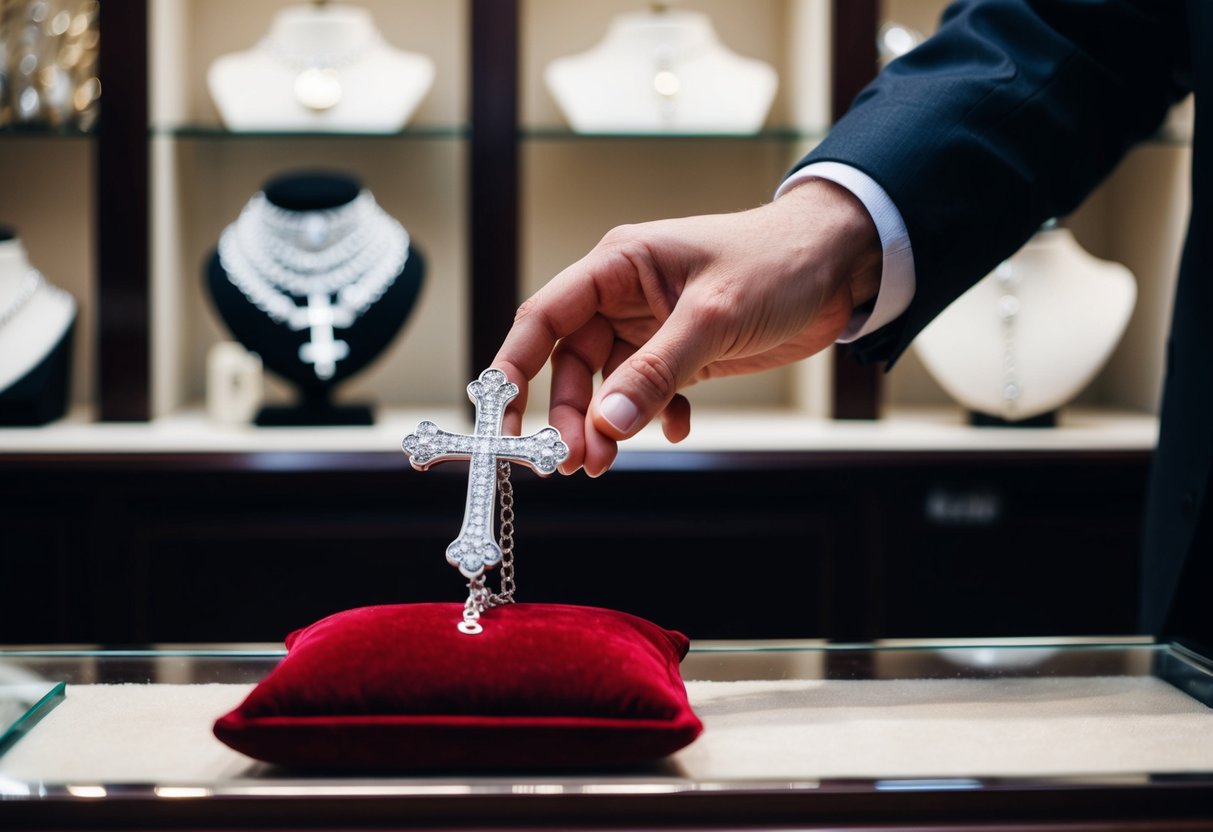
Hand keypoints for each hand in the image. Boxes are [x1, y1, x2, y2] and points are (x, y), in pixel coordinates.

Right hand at [493, 178, 881, 475]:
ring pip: (610, 385)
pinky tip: (680, 428)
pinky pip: (651, 394)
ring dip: (609, 424)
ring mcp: (654, 328)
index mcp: (618, 266)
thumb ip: (657, 371)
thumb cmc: (777, 263)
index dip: (514, 367)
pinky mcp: (683, 353)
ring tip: (608, 463)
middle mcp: (626, 297)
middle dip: (569, 414)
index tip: (501, 419)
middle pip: (573, 363)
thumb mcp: (713, 317)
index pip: (545, 317)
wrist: (841, 265)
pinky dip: (657, 418)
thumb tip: (608, 424)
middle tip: (575, 462)